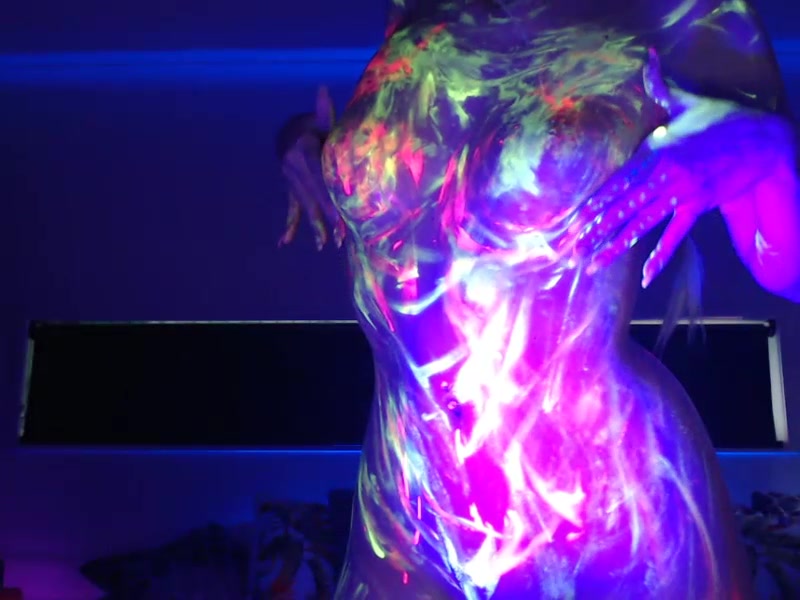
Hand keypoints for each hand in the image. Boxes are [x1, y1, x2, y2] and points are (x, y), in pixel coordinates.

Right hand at [278, 86, 345, 249]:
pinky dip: (289, 227)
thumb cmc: (313, 126)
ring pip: (304, 207)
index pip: (319, 179)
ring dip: (315, 227)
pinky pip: (290, 209)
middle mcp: (294, 169)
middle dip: (328, 218)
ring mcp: (291, 182)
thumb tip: (322, 90)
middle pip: (313, 197)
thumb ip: (324, 111)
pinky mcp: (291, 190)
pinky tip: (284, 243)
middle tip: (341, 238)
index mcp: (303, 152)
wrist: (289, 132)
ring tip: (324, 245)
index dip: (330, 198)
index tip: (342, 215)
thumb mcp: (320, 119)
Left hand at [573, 49, 792, 287]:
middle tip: (570, 252)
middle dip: (593, 231)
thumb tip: (649, 58)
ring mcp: (681, 193)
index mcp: (654, 151)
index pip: (615, 182)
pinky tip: (644, 277)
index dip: (593, 204)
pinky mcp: (698, 206)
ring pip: (641, 224)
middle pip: (620, 207)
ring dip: (614, 247)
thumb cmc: (722, 118)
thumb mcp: (687, 102)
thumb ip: (660, 88)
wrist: (764, 138)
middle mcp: (663, 174)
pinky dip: (660, 257)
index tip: (572, 222)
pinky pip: (675, 236)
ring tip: (591, 266)